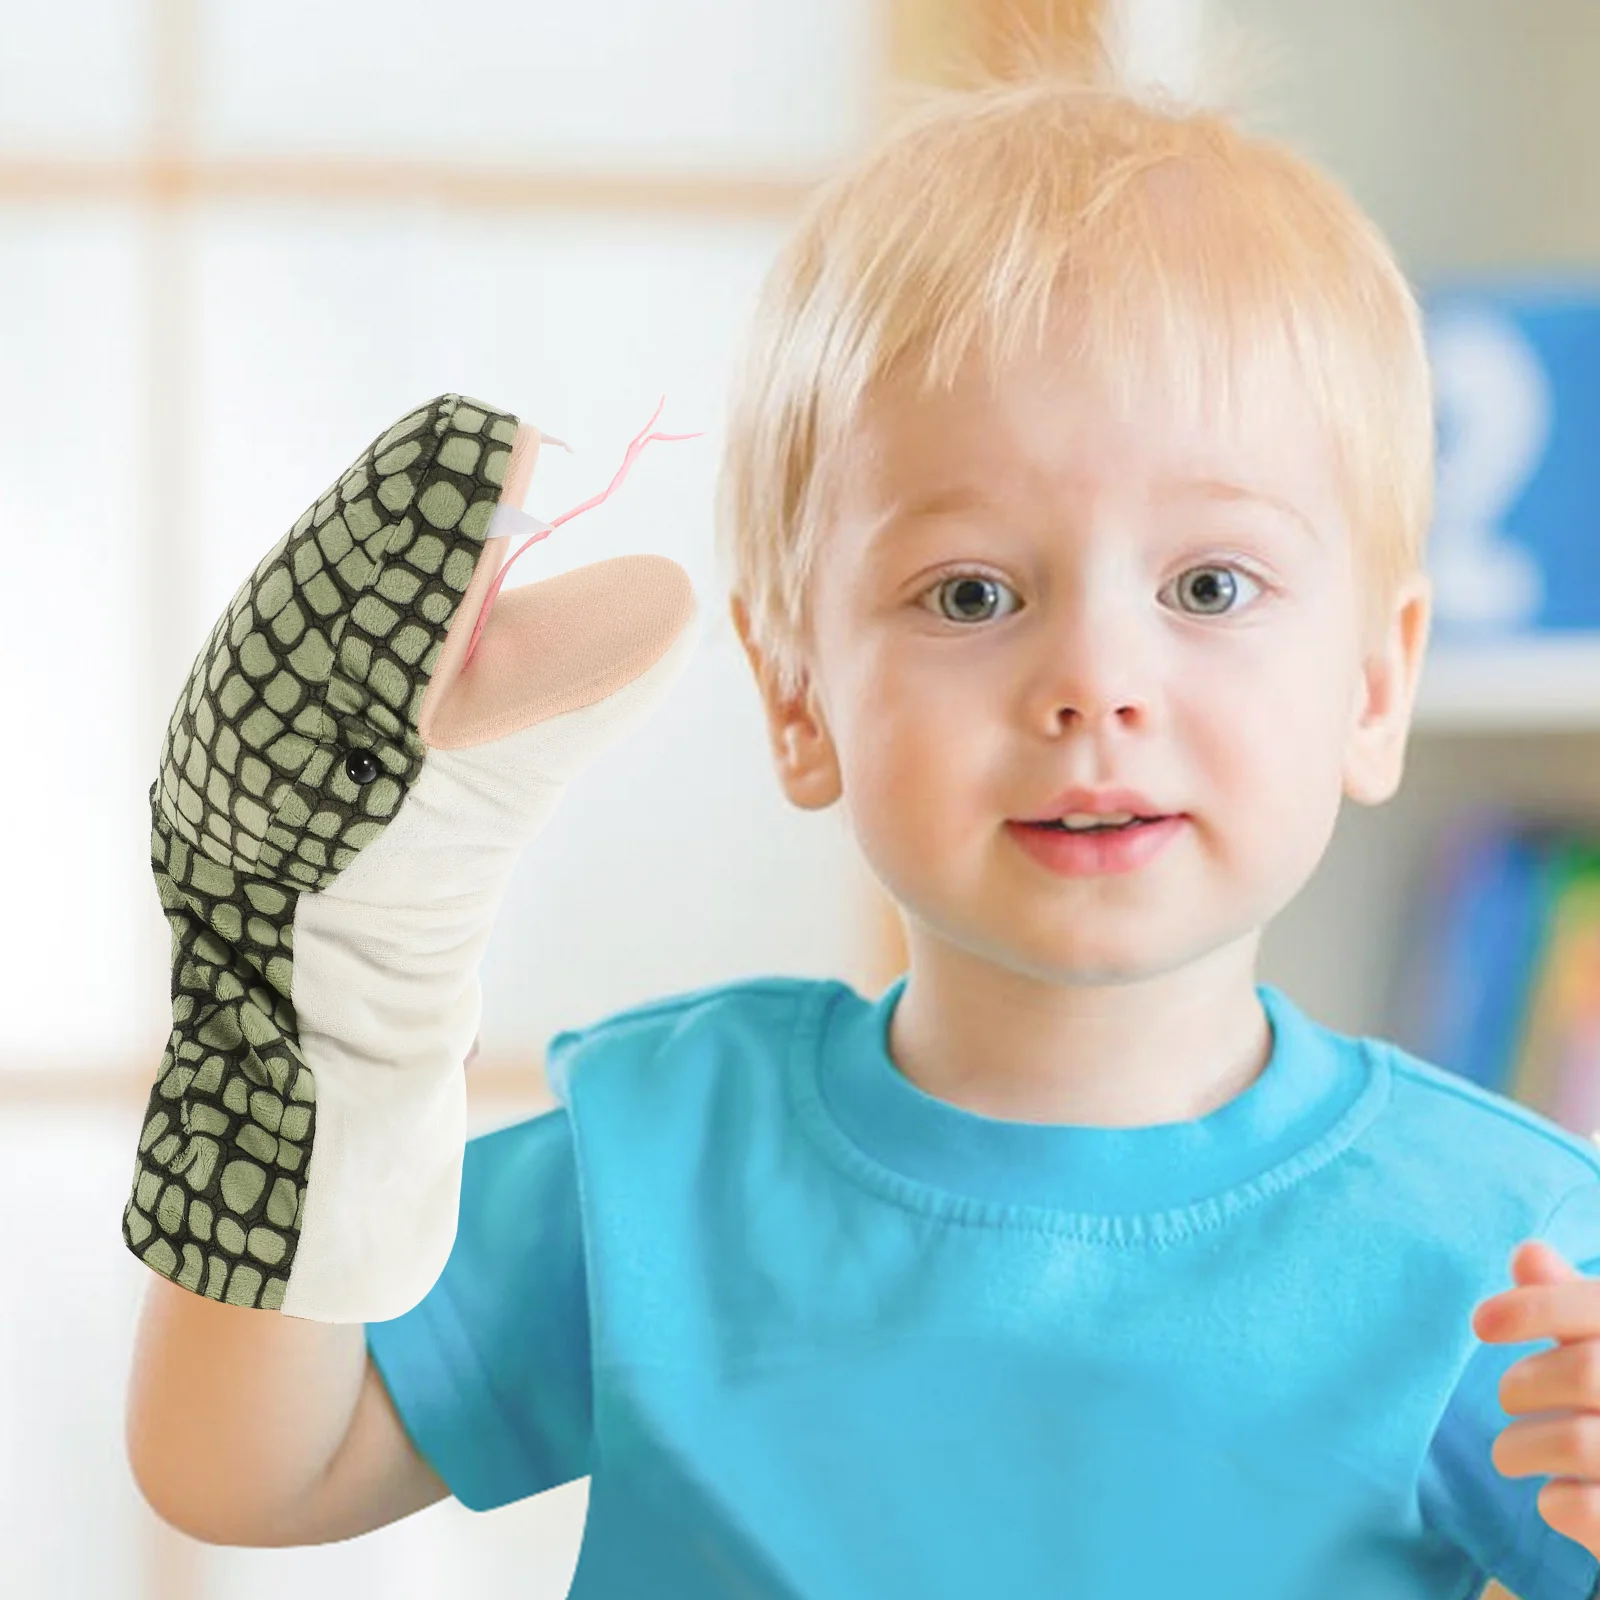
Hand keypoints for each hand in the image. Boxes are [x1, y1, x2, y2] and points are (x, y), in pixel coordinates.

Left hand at [1473, 1240, 1599, 1554]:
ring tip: (1512, 1452)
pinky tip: (1558, 1495)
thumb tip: (1527, 1254)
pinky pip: (1581, 1508)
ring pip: (1576, 1441)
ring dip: (1520, 1447)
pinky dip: (1555, 1502)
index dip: (1536, 1308)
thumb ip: (1567, 1302)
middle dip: (1524, 1384)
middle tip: (1510, 1397)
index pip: (1597, 1308)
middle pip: (1586, 1373)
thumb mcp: (1598, 1344)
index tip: (1480, 1322)